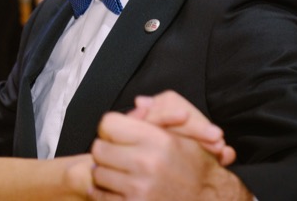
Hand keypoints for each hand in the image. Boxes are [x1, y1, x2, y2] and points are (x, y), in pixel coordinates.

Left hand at [88, 92, 248, 200]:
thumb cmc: (198, 169)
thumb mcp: (183, 136)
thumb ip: (158, 116)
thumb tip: (138, 103)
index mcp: (157, 140)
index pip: (108, 124)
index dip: (111, 128)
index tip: (116, 135)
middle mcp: (147, 163)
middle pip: (99, 149)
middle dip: (107, 151)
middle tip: (117, 155)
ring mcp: (139, 189)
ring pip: (99, 173)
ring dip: (107, 173)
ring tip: (122, 173)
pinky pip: (102, 196)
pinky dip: (106, 193)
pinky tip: (118, 188)